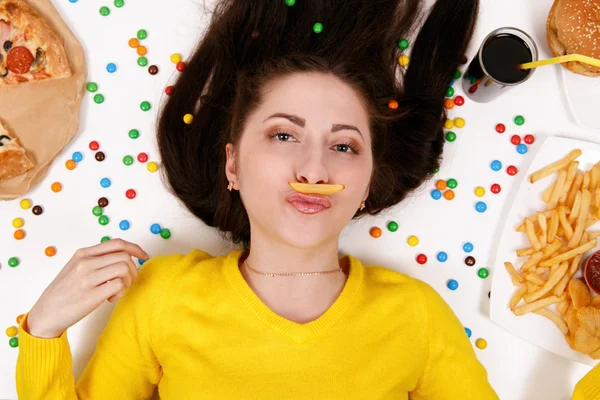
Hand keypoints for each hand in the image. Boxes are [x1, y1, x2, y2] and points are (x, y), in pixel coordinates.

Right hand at [26, 238, 148, 338]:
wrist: (46, 313)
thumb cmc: (64, 292)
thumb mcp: (76, 267)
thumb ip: (96, 260)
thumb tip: (125, 256)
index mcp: (83, 254)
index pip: (117, 243)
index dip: (135, 248)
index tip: (144, 256)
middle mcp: (85, 263)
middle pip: (124, 256)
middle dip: (133, 269)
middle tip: (127, 282)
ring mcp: (87, 278)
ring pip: (124, 269)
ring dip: (128, 281)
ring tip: (117, 291)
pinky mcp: (91, 295)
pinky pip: (119, 285)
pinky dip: (121, 292)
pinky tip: (111, 299)